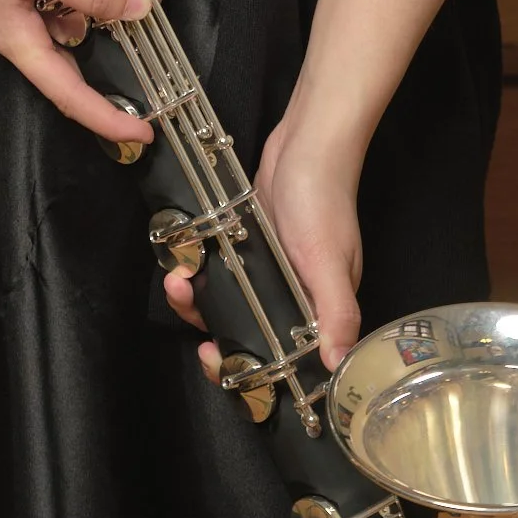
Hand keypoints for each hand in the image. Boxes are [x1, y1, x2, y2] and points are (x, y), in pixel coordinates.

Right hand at [0, 0, 152, 145]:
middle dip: (112, 68)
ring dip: (105, 14)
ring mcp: (17, 0)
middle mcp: (16, 26)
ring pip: (70, 22)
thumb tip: (136, 10)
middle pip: (70, 64)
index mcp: (15, 37)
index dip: (105, 118)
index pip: (67, 94)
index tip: (141, 135)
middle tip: (154, 74)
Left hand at [162, 114, 364, 378]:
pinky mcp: (249, 245)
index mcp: (319, 312)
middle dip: (212, 332)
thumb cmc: (323, 198)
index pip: (287, 364)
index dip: (253, 376)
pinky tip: (186, 258)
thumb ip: (335, 311)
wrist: (307, 141)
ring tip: (178, 279)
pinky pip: (220, 272)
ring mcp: (269, 272)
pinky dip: (200, 270)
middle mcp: (294, 299)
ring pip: (227, 305)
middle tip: (186, 307)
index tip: (221, 364)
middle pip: (248, 337)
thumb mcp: (328, 258)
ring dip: (196, 299)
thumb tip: (338, 364)